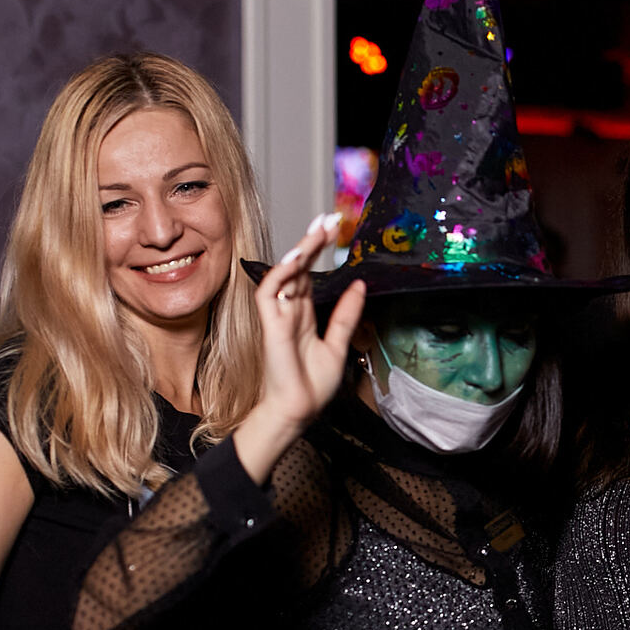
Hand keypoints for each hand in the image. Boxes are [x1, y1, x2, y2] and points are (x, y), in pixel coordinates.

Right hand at [235, 218, 366, 478]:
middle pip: (298, 267)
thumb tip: (360, 285)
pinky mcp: (271, 326)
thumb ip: (346, 314)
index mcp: (303, 313)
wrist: (299, 411)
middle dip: (312, 241)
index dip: (319, 249)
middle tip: (329, 218)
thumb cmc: (312, 384)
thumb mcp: (338, 343)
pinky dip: (281, 274)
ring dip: (299, 251)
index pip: (309, 272)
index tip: (334, 228)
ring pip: (284, 274)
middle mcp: (289, 310)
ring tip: (318, 231)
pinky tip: (297, 259)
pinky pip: (269, 293)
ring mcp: (278, 316)